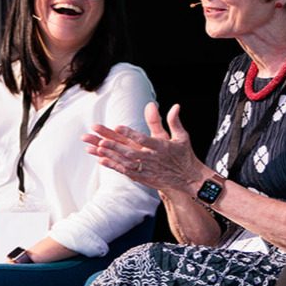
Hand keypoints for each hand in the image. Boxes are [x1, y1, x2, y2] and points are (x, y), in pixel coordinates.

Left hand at [83, 102, 206, 193]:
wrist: (188, 180)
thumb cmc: (184, 156)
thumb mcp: (182, 137)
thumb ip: (174, 121)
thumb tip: (175, 105)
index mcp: (161, 147)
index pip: (143, 139)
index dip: (130, 133)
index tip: (117, 127)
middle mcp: (152, 159)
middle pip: (131, 152)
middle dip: (115, 146)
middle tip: (100, 140)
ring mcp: (147, 170)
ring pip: (125, 162)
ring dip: (111, 155)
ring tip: (97, 148)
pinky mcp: (143, 178)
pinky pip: (126, 172)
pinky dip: (114, 166)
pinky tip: (101, 161)